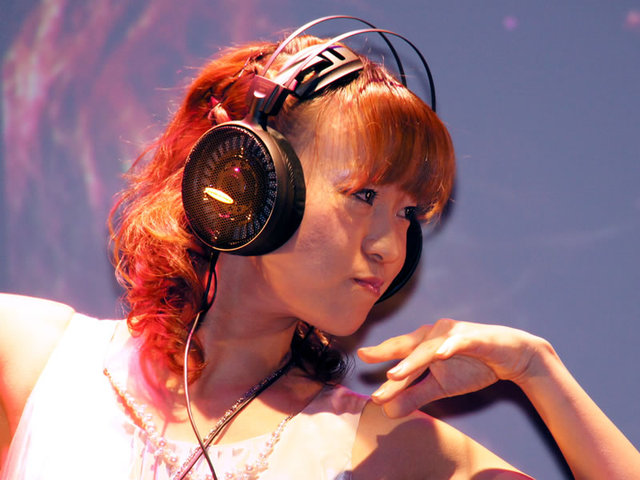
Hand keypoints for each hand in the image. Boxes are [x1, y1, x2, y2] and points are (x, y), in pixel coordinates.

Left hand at [358, 318, 547, 417]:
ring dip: (413, 360)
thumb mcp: (441, 387)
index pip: (400, 351)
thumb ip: (415, 396)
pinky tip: (439, 354)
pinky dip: (449, 347)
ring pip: (429, 347)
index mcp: (425, 343)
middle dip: (391, 360)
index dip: (381, 354)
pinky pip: (459, 342)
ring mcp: (454, 333)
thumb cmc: (473, 366)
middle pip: (410, 348)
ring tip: (396, 374)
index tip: (361, 358)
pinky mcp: (475, 337)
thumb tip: (388, 411)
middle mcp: (435, 333)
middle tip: (373, 370)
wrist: (512, 357)